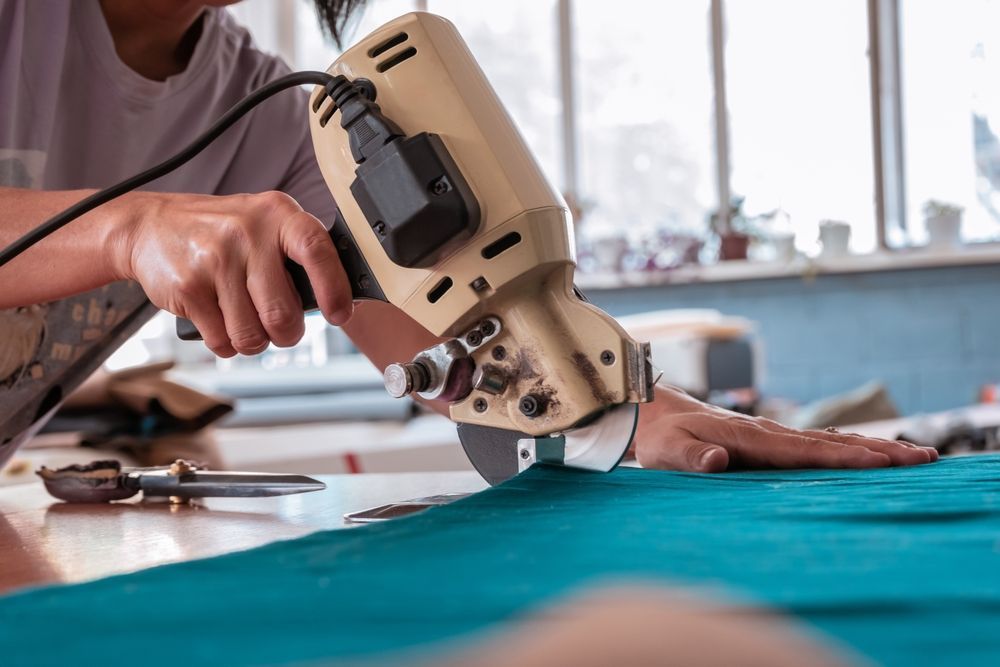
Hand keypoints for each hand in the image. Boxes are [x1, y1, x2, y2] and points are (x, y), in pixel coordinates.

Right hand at [112, 190, 351, 356]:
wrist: (150, 225)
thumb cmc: (220, 232)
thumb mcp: (263, 225)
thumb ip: (297, 255)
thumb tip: (337, 300)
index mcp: (277, 213)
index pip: (316, 249)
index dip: (334, 288)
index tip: (340, 313)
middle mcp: (248, 233)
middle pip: (282, 312)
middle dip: (286, 333)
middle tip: (280, 328)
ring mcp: (216, 259)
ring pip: (251, 334)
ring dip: (253, 341)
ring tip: (245, 321)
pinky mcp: (189, 287)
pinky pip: (221, 340)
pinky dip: (225, 342)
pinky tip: (219, 319)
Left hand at [634, 385, 937, 471]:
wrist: (652, 412)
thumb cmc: (660, 436)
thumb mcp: (666, 450)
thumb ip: (690, 458)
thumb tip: (717, 460)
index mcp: (749, 437)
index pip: (804, 450)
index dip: (843, 457)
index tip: (881, 461)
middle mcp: (767, 433)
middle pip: (831, 443)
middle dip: (877, 451)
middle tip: (924, 458)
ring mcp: (771, 435)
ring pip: (830, 441)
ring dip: (872, 448)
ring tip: (915, 455)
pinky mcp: (769, 441)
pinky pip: (816, 445)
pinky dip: (848, 448)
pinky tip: (870, 454)